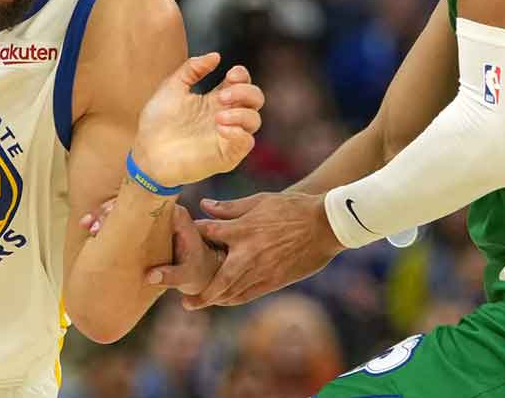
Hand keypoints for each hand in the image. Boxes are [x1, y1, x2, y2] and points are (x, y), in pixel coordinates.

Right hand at [80, 201, 223, 295]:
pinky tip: (90, 228)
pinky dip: (108, 221)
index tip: (109, 217)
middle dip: (110, 210)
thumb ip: (172, 276)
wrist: (201, 269)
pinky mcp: (145, 224)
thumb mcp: (187, 275)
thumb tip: (150, 277)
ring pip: (125, 207)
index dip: (127, 208)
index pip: (150, 204)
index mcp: (177, 216)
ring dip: (105, 214)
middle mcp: (164, 211)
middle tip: (93, 226)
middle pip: (133, 201)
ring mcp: (153, 216)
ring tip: (87, 225)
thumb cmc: (195, 270)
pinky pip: (124, 217)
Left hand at [130, 54, 263, 186]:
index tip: (231, 74)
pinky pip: (247, 143)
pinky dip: (240, 133)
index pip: (242, 82)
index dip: (242, 75)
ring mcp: (228, 136)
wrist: (147, 151)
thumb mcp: (172, 87)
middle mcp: (226, 115)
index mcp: (215, 98)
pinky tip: (222, 128)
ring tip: (218, 116)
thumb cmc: (157, 121)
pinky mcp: (226, 155)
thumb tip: (216, 55)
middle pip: (255, 99)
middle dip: (245, 92)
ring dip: (242, 114)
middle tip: (223, 97)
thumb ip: (192, 68)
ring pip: (255, 120)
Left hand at [186, 191, 343, 308]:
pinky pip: (250, 294)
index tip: (179, 240)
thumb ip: (230, 207)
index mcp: (242, 229)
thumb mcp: (260, 201)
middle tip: (184, 301)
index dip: (192, 236)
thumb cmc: (292, 208)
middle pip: (217, 278)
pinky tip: (225, 301)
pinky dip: (235, 299)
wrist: (325, 224)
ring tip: (199, 303)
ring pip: (232, 291)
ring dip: (214, 298)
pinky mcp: (275, 280)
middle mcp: (248, 253)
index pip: (208, 234)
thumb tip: (204, 204)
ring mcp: (262, 270)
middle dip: (200, 291)